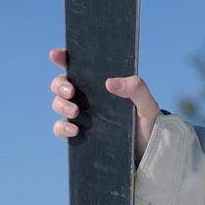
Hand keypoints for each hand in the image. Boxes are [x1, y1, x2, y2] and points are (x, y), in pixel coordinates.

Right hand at [49, 47, 162, 163]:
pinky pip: (60, 128)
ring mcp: (81, 115)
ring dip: (60, 105)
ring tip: (74, 111)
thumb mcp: (147, 104)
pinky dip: (62, 127)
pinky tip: (74, 130)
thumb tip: (109, 82)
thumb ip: (136, 89)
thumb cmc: (146, 122)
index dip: (64, 57)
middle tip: (70, 91)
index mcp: (102, 83)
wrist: (147, 150)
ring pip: (58, 104)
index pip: (80, 66)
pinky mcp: (78, 134)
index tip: (56, 54)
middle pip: (62, 83)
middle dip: (60, 84)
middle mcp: (88, 96)